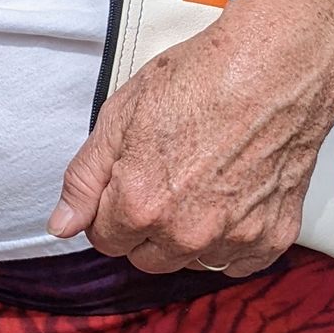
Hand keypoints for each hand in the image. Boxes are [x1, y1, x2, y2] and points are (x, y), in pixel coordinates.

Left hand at [49, 0, 333, 273]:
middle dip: (143, 228)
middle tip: (163, 179)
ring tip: (199, 183)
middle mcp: (186, 233)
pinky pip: (239, 262)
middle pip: (146, 258)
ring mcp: (233, 239)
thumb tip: (61, 224)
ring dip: (187, 237)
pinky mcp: (273, 237)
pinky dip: (232, 239)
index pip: (104, 240)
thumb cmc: (198, 81)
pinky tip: (230, 198)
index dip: (107, 211)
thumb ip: (84, 178)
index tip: (124, 184)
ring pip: (191, 261)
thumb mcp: (119, 117)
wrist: (273, 69)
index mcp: (139, 205)